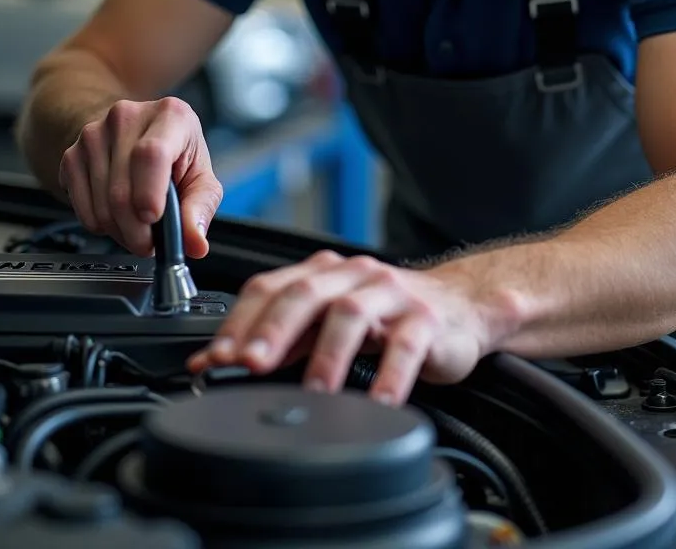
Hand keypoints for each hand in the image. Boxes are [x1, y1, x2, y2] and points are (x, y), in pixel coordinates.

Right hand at [58, 97, 222, 257]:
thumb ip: (201, 208)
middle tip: (150, 241)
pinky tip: (116, 215)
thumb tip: (195, 242)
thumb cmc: (175, 154)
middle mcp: (127, 118)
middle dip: (137, 231)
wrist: (137, 134)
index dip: (149, 192)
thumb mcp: (200, 176)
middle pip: (122, 190)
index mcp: (170, 116)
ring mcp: (94, 135)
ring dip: (120, 231)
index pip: (152, 153)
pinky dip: (100, 225)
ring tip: (137, 225)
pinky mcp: (71, 154)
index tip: (152, 218)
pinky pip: (81, 209)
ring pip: (101, 205)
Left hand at [186, 250, 497, 404]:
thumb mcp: (330, 320)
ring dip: (326, 355)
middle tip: (250, 365)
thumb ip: (282, 337)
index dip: (240, 322)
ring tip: (313, 393)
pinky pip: (406, 345)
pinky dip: (389, 376)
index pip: (270, 286)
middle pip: (306, 292)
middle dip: (272, 330)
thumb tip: (220, 360)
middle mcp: (353, 276)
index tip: (215, 358)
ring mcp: (391, 294)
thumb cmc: (387, 315)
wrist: (460, 306)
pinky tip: (377, 403)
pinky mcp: (426, 320)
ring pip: (352, 313)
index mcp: (323, 273)